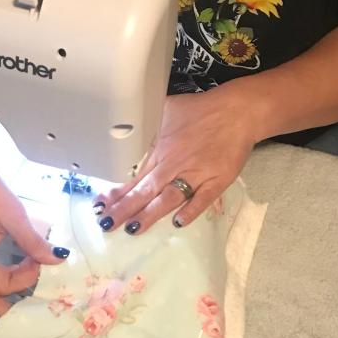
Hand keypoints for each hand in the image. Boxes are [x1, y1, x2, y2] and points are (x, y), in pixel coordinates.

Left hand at [96, 84, 259, 234]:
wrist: (237, 110)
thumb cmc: (201, 110)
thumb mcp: (166, 109)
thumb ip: (147, 124)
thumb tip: (125, 126)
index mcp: (160, 150)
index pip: (134, 177)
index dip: (117, 193)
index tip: (100, 206)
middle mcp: (174, 164)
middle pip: (145, 190)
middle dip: (124, 209)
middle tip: (106, 224)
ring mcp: (196, 173)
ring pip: (169, 197)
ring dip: (150, 214)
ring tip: (132, 228)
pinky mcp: (218, 180)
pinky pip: (203, 198)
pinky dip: (191, 209)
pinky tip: (177, 222)